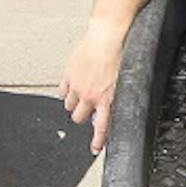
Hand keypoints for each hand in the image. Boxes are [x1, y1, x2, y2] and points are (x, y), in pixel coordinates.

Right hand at [60, 26, 125, 152]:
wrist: (107, 36)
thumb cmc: (120, 53)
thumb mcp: (124, 80)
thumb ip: (115, 94)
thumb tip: (113, 103)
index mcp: (107, 100)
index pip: (101, 127)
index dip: (98, 140)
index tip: (95, 149)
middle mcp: (90, 97)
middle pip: (78, 118)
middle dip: (82, 114)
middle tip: (87, 107)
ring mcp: (77, 87)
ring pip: (68, 106)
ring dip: (74, 102)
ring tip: (81, 92)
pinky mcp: (68, 76)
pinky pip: (62, 91)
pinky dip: (65, 90)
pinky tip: (72, 84)